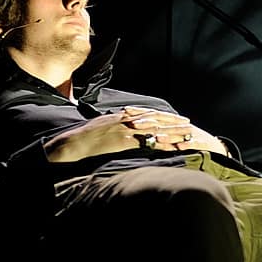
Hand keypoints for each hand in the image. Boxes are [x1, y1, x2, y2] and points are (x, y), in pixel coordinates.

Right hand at [45, 107, 206, 162]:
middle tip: (188, 124)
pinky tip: (174, 147)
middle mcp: (127, 121)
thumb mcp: (100, 124)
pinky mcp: (126, 143)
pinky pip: (149, 144)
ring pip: (157, 131)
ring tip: (188, 134)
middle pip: (156, 120)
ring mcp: (128, 132)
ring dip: (173, 133)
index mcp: (122, 116)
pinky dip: (163, 145)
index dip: (163, 116)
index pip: (148, 114)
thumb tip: (122, 121)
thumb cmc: (84, 138)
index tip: (176, 117)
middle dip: (173, 122)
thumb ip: (114, 123)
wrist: (73, 144)